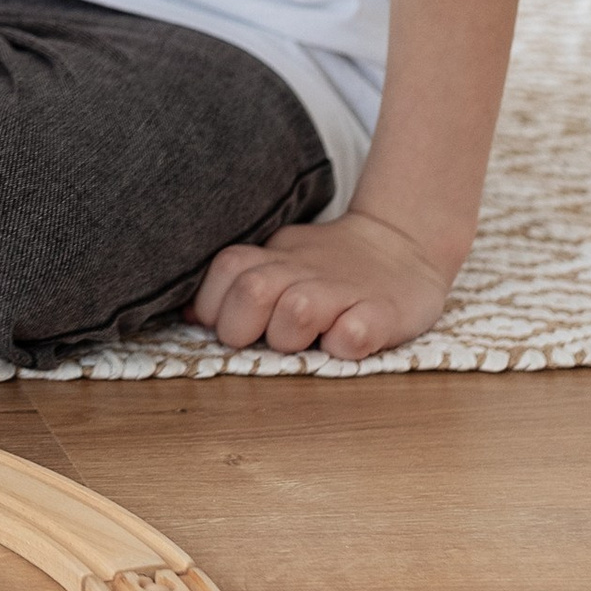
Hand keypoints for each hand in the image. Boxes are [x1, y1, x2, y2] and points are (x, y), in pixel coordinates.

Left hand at [191, 211, 451, 360]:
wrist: (402, 245)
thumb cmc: (329, 266)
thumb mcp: (280, 262)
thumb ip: (238, 282)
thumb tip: (188, 314)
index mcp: (275, 258)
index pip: (226, 267)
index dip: (214, 303)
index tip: (225, 324)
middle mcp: (304, 271)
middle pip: (252, 290)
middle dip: (242, 326)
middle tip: (260, 339)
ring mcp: (344, 292)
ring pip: (296, 311)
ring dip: (289, 335)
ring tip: (304, 341)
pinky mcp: (383, 314)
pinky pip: (354, 334)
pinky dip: (342, 344)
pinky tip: (343, 343)